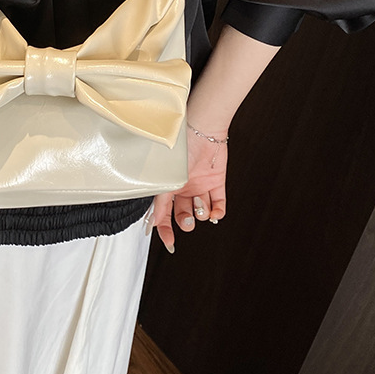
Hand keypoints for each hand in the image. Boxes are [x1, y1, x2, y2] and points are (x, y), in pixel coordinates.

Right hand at [149, 126, 227, 252]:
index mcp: (168, 187)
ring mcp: (200, 186)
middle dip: (186, 223)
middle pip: (182, 215)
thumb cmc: (180, 148)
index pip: (164, 214)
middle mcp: (183, 189)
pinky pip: (219, 204)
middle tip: (189, 220)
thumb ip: (161, 200)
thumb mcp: (166, 177)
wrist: (203, 130)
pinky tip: (216, 212)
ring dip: (201, 213)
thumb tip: (155, 222)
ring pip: (201, 212)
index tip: (170, 243)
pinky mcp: (216, 183)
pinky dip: (219, 212)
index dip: (165, 230)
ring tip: (201, 203)